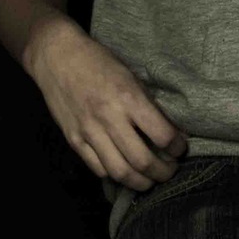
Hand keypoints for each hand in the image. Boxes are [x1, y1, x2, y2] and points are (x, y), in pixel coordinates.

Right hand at [27, 15, 188, 190]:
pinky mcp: (74, 140)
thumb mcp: (129, 74)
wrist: (57, 56)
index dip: (177, 147)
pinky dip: (115, 176)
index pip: (161, 134)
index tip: (181, 148)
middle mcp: (108, 117)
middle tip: (170, 171)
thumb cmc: (98, 60)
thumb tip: (172, 130)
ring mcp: (88, 131)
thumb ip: (148, 103)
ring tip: (150, 179)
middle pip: (142, 161)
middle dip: (162, 173)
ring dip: (140, 182)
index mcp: (127, 96)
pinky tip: (125, 171)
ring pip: (119, 172)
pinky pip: (98, 168)